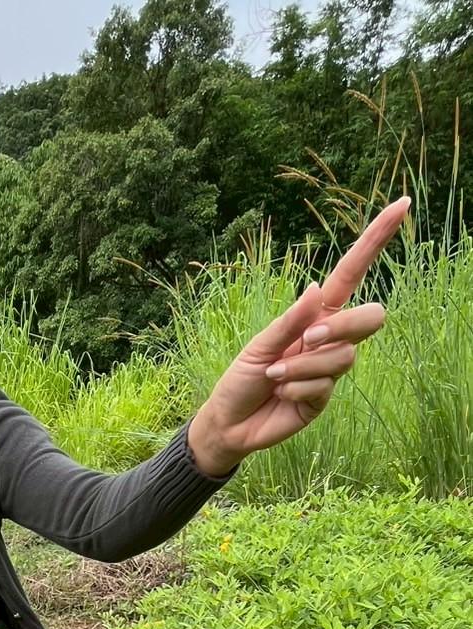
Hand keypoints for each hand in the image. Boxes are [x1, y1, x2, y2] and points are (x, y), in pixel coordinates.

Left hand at [188, 196, 410, 475]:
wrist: (229, 421)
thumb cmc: (241, 378)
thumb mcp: (260, 344)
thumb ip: (290, 320)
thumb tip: (316, 288)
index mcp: (314, 315)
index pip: (352, 273)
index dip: (375, 241)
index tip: (401, 205)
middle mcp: (328, 339)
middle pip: (370, 317)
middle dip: (344, 325)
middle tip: (308, 338)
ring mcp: (329, 369)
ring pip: (342, 357)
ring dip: (303, 365)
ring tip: (274, 375)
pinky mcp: (323, 397)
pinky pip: (324, 386)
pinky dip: (297, 386)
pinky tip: (281, 393)